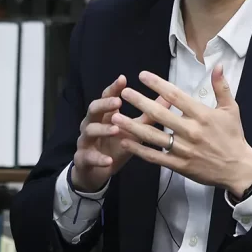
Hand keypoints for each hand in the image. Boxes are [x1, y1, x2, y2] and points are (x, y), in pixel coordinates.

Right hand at [71, 76, 168, 192]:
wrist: (96, 172)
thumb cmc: (116, 147)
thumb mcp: (133, 132)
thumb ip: (148, 116)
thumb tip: (168, 99)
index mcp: (104, 116)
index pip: (107, 97)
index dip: (113, 88)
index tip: (123, 79)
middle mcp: (91, 124)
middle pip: (93, 109)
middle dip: (105, 105)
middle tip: (118, 102)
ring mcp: (85, 141)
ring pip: (89, 131)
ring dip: (103, 129)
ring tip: (116, 129)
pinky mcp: (83, 159)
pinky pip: (89, 157)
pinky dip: (99, 159)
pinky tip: (109, 160)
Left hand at [113, 66, 251, 198]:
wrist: (238, 169)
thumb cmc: (233, 137)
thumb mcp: (231, 109)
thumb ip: (221, 87)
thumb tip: (217, 65)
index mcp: (202, 115)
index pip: (176, 96)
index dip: (157, 85)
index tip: (142, 76)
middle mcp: (191, 131)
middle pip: (160, 114)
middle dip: (140, 102)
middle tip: (124, 93)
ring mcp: (184, 149)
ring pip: (153, 137)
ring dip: (133, 126)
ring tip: (115, 117)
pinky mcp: (179, 165)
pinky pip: (155, 157)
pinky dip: (139, 150)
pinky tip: (125, 142)